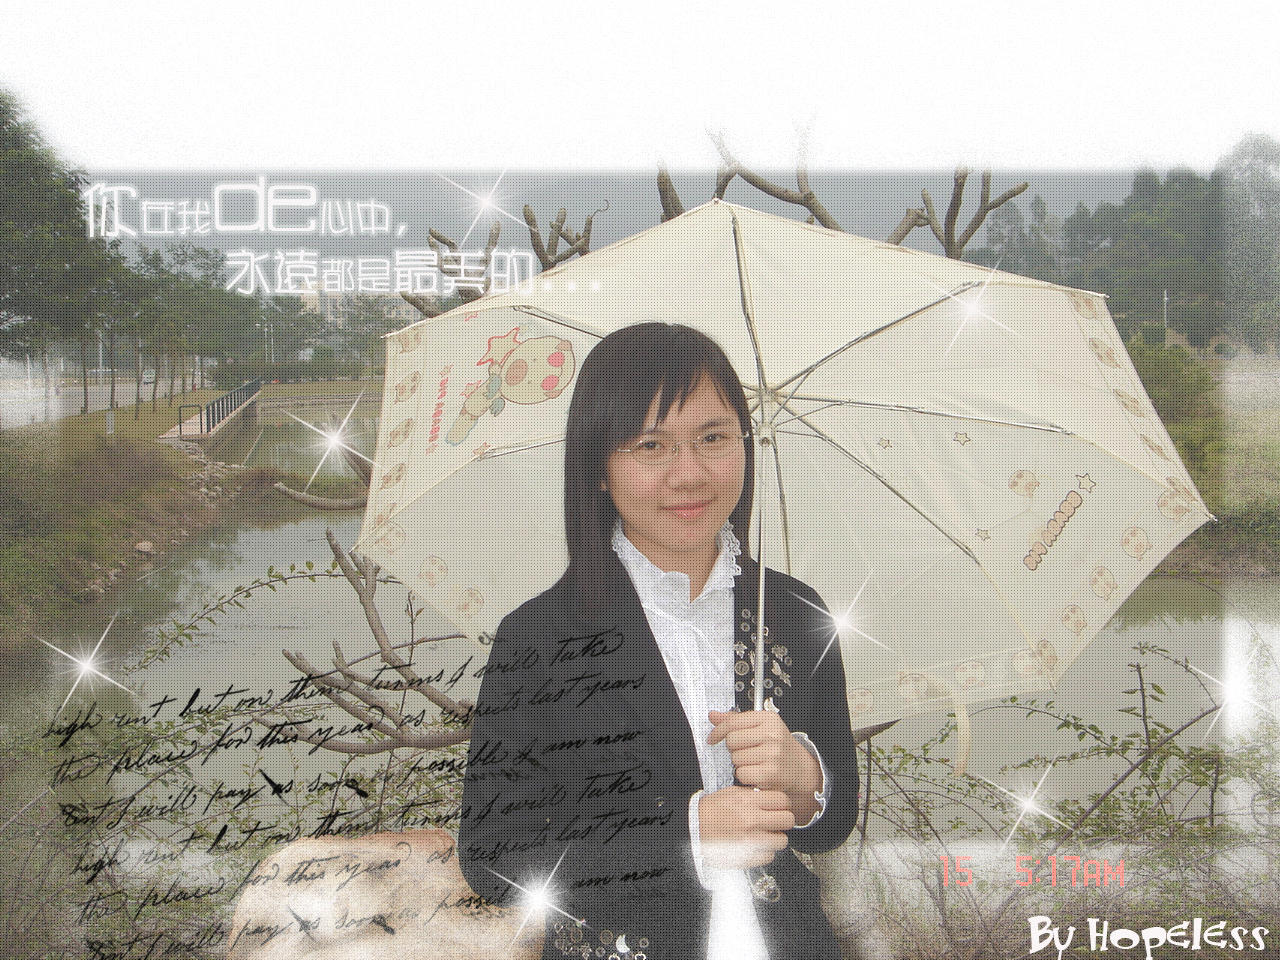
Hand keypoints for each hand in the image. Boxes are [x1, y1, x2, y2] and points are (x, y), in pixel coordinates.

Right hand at [697, 785, 793, 867]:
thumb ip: (752, 795)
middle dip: (783, 820)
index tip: (777, 807)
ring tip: (766, 836)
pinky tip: (755, 847)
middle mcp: (752, 819)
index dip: (782, 804)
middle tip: (775, 822)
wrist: (692, 829)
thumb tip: (771, 798)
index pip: (783, 800)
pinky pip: (769, 856)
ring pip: (782, 840)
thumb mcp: (730, 794)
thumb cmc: (709, 811)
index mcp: (748, 801)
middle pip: (788, 820)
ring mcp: (750, 840)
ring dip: (776, 838)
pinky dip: (764, 853)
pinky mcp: (747, 857)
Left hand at [708, 709, 822, 822]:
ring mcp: (772, 754)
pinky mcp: (770, 773)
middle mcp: (772, 734)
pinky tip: (756, 772)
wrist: (800, 768)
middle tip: (746, 752)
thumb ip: (736, 720)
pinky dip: (745, 776)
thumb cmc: (778, 747)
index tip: (713, 738)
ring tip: (754, 762)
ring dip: (740, 763)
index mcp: (768, 719)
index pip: (732, 721)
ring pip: (735, 758)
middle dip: (734, 748)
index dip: (718, 731)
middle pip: (731, 740)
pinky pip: (742, 773)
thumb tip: (713, 715)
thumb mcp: (761, 727)